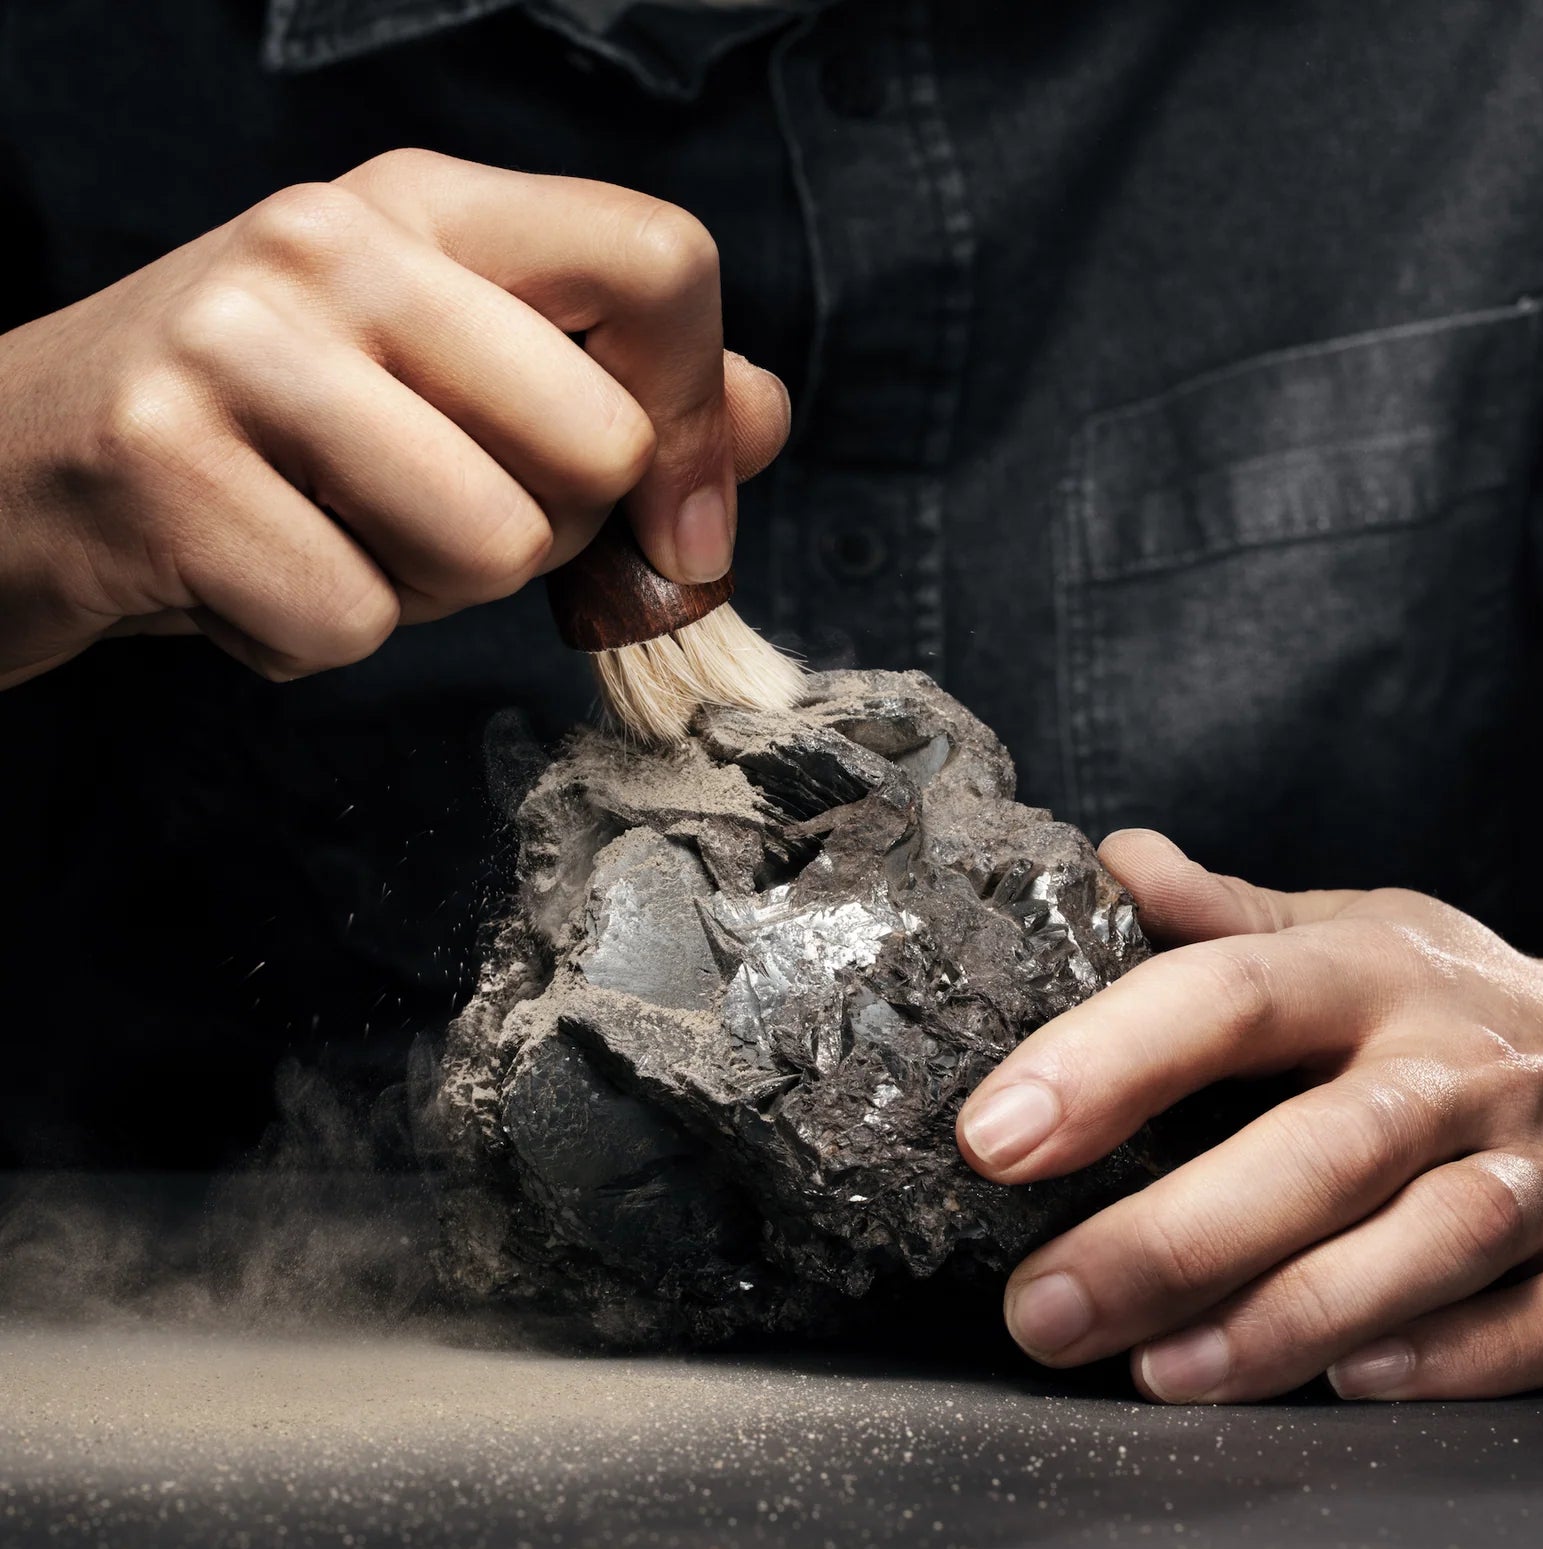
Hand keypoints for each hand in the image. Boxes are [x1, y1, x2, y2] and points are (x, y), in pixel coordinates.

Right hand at [0, 150, 789, 687]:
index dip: (700, 416)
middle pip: (597, 444)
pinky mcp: (161, 470)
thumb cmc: (258, 430)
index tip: (676, 519)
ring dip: (428, 595)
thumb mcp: (440, 372)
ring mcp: (236, 349)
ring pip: (489, 548)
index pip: (661, 261)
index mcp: (425, 208)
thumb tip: (761, 418)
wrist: (8, 464)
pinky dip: (314, 641)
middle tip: (433, 521)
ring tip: (331, 540)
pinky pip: (354, 626)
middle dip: (544, 539)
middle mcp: (332, 246)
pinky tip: (247, 578)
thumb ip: (614, 388)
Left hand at [956, 829, 1542, 1401]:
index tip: (994, 1133)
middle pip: (1315, 1153)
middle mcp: (1456, 1071)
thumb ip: (1228, 916)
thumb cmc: (1456, 995)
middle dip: (1171, 1238)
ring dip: (1284, 1319)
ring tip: (1155, 1370)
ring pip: (1420, 1249)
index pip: (1227, 997)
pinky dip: (1445, 1358)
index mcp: (1372, 975)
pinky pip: (1533, 1324)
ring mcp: (1541, 1171)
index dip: (1106, 1061)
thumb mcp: (1352, 929)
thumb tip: (1108, 865)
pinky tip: (1344, 1386)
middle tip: (1043, 1305)